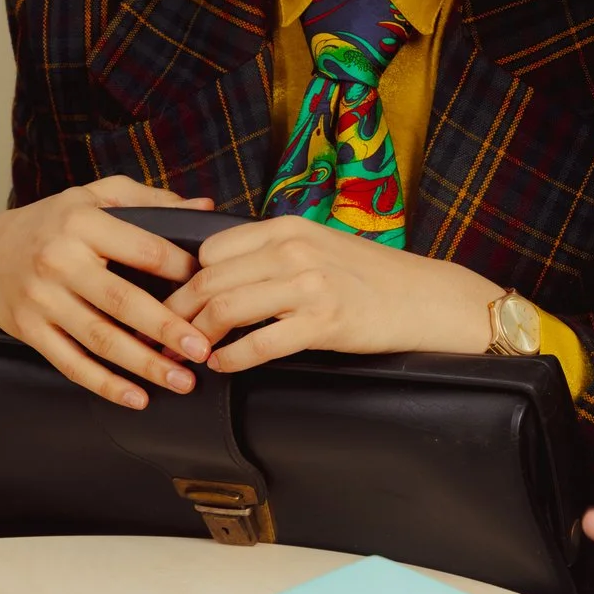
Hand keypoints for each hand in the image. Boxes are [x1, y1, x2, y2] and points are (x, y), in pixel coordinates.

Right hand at [0, 177, 215, 409]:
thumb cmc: (55, 223)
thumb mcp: (96, 196)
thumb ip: (151, 201)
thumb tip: (204, 206)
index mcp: (83, 223)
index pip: (144, 250)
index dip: (181, 270)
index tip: (211, 290)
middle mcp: (60, 261)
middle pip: (122, 301)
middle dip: (166, 329)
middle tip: (202, 349)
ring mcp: (42, 299)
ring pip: (99, 339)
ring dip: (144, 364)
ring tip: (182, 381)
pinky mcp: (29, 330)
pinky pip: (71, 363)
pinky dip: (105, 385)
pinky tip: (136, 399)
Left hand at [164, 216, 503, 371]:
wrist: (427, 298)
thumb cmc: (372, 277)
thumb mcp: (320, 246)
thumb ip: (274, 254)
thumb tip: (221, 276)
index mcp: (288, 227)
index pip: (211, 251)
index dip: (186, 281)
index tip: (175, 304)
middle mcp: (294, 250)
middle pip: (210, 281)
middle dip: (179, 313)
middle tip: (166, 336)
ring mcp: (309, 285)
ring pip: (226, 309)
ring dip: (198, 337)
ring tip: (190, 353)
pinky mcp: (324, 322)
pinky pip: (259, 344)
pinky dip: (232, 359)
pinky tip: (224, 366)